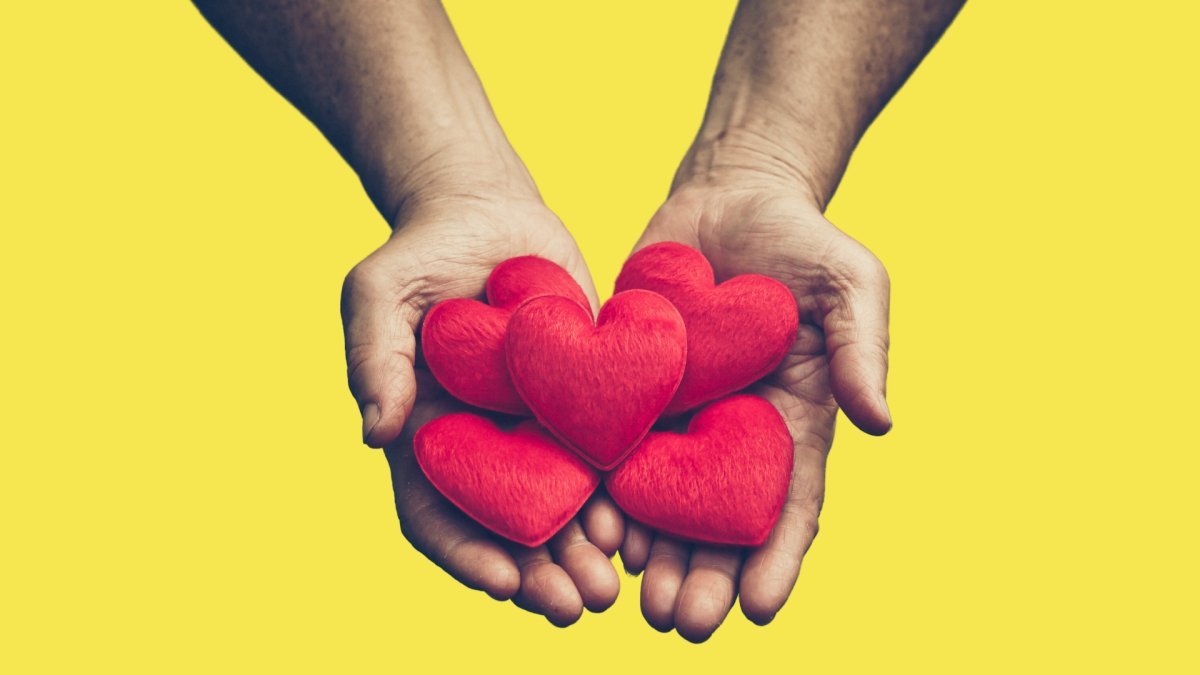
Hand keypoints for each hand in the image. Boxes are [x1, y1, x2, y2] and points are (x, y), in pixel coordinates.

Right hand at [342, 192, 623, 623]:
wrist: (488, 211)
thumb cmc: (421, 249)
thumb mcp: (380, 292)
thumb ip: (374, 358)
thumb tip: (374, 434)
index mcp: (425, 435)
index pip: (434, 513)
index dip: (465, 554)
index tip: (503, 586)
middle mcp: (481, 444)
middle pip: (505, 527)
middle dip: (539, 573)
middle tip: (578, 606)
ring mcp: (534, 427)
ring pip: (559, 506)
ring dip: (583, 551)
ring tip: (614, 585)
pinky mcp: (582, 400)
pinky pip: (602, 457)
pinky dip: (618, 496)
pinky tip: (642, 524)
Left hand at [619, 173, 891, 640]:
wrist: (730, 197)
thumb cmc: (801, 237)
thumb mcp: (849, 283)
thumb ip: (861, 348)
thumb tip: (882, 424)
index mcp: (793, 422)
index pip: (791, 504)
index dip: (777, 560)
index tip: (758, 609)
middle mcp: (735, 432)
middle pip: (720, 520)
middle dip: (703, 575)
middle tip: (680, 623)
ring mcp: (680, 416)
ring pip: (663, 501)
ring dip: (652, 554)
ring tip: (633, 597)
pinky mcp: (630, 388)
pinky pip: (615, 450)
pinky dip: (605, 493)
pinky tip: (592, 529)